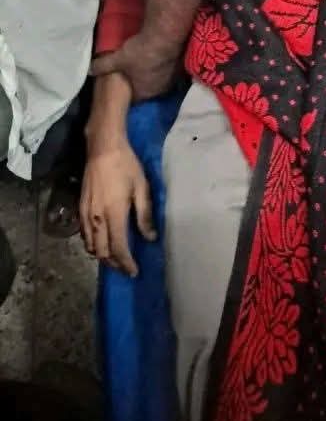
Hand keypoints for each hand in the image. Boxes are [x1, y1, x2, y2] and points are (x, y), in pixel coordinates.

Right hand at [80, 138, 155, 276]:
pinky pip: (84, 235)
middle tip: (126, 268)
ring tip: (116, 258)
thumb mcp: (141, 188)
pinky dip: (92, 244)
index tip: (134, 272)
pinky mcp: (80, 208)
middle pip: (101, 252)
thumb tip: (150, 238)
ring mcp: (85, 214)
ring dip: (102, 256)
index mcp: (114, 214)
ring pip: (90, 246)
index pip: (118, 248)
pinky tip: (102, 241)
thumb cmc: (126, 166)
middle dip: (114, 264)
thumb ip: (145, 215)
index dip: (126, 263)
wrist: (102, 148)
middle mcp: (97, 219)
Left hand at [91, 31, 180, 100]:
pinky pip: (169, 70)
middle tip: (135, 72)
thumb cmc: (140, 53)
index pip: (135, 98)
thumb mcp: (117, 59)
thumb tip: (89, 71)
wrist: (165, 37)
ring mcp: (172, 79)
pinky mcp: (179, 67)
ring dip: (155, 74)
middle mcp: (160, 90)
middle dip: (142, 83)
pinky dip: (164, 66)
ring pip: (160, 80)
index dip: (128, 91)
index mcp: (145, 92)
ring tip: (148, 63)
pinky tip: (160, 57)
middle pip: (149, 89)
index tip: (124, 84)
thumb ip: (103, 66)